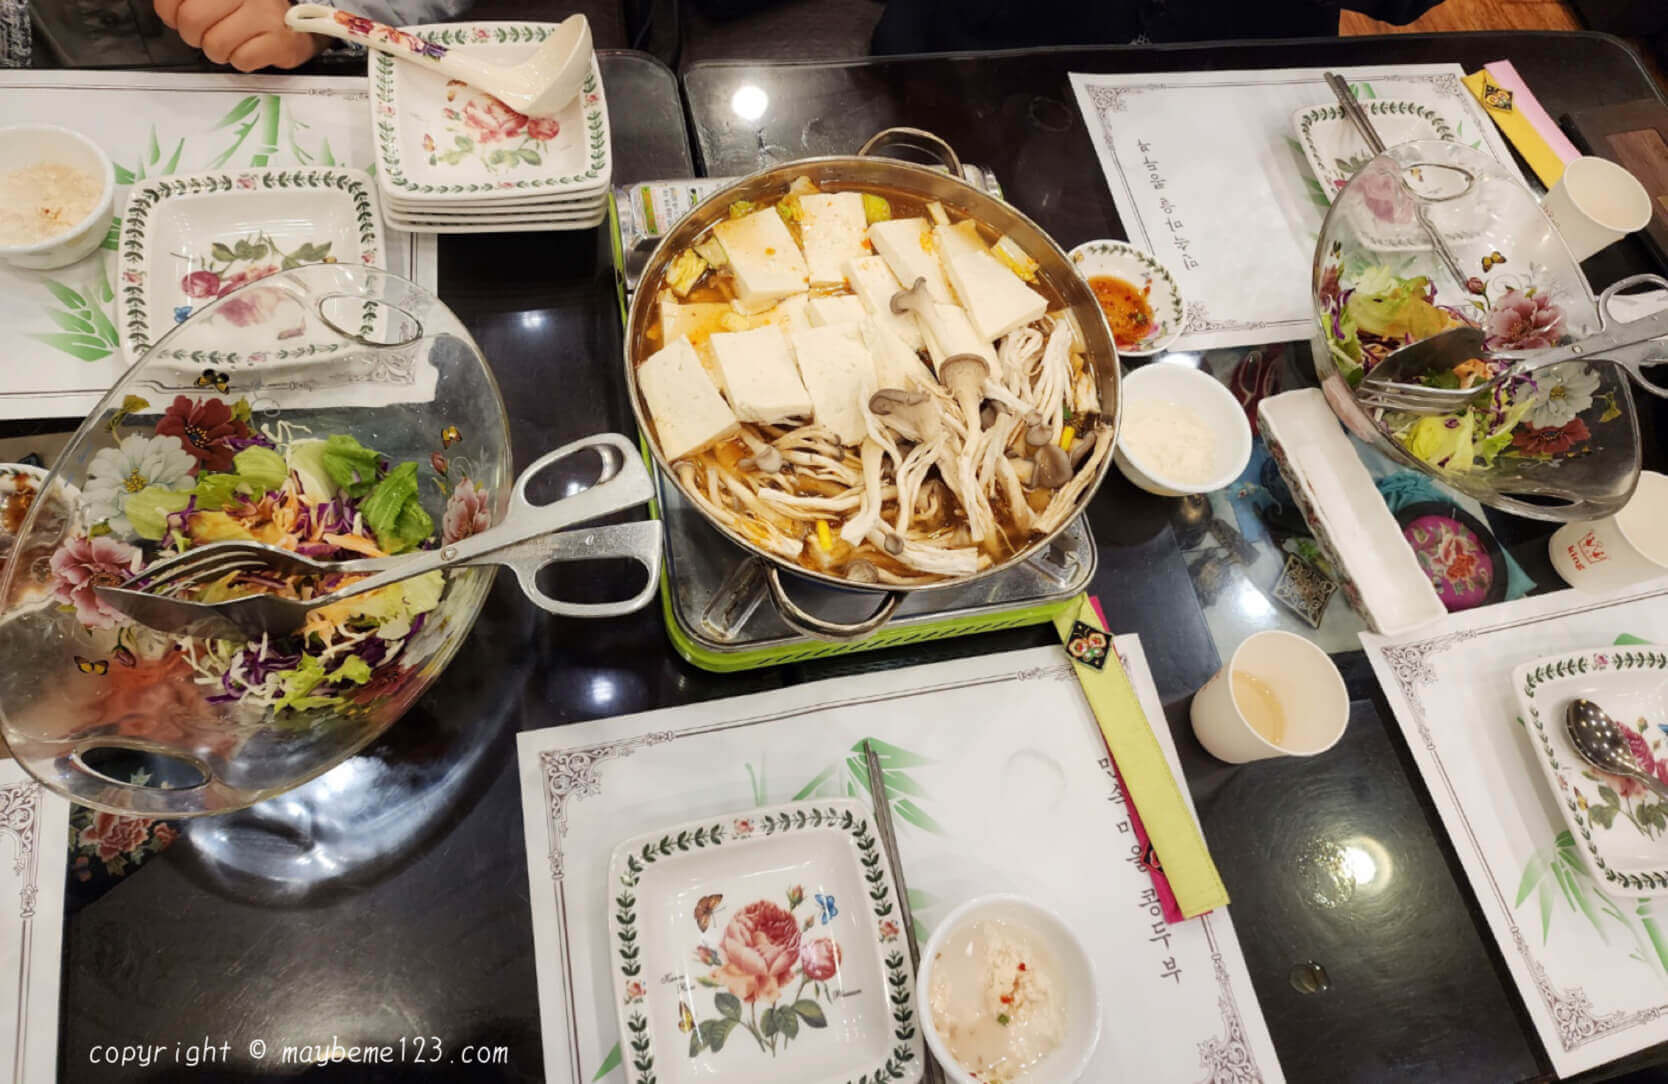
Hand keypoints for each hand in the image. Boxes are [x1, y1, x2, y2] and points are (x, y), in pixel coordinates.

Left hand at [154, 0, 323, 70]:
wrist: (300, 22)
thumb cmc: (248, 8)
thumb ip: (184, 0)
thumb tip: (167, 11)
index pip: (171, 0)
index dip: (170, 13)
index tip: (182, 16)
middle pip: (191, 20)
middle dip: (195, 35)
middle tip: (210, 32)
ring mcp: (264, 13)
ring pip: (215, 45)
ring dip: (220, 50)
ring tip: (233, 41)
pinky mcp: (280, 41)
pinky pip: (242, 60)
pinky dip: (243, 61)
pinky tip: (251, 49)